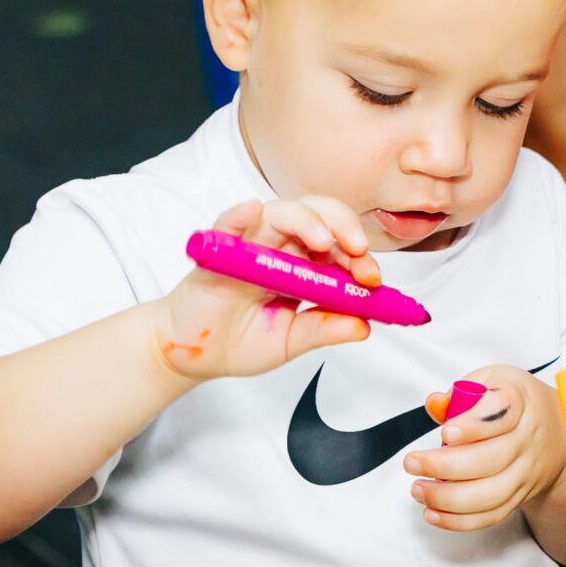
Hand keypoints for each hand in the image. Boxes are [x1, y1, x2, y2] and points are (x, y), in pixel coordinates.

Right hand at [154, 198, 379, 383]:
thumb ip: (324, 329)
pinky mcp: (218, 250)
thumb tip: (365, 325)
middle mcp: (281, 247)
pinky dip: (239, 215)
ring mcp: (250, 245)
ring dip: (306, 220)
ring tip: (322, 241)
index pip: (340, 247)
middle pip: (318, 216)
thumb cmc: (239, 340)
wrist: (193, 354)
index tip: (372, 280)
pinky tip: (252, 212)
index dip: (360, 258)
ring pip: (281, 213)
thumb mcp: (291, 341)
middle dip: (344, 228)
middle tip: (357, 252)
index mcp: (304, 265)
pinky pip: (227, 224)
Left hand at [403, 366, 562, 530]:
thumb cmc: (516, 404)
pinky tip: (433, 512)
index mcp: (520, 403)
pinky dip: (459, 521)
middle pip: (491, 460)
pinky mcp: (518, 496)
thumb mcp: (494, 381)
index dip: (473, 426)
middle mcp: (527, 440)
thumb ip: (462, 392)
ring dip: (448, 497)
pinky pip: (491, 516)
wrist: (558, 434)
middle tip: (412, 462)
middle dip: (445, 465)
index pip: (502, 414)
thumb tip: (436, 404)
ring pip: (490, 494)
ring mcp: (525, 472)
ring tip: (419, 489)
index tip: (445, 432)